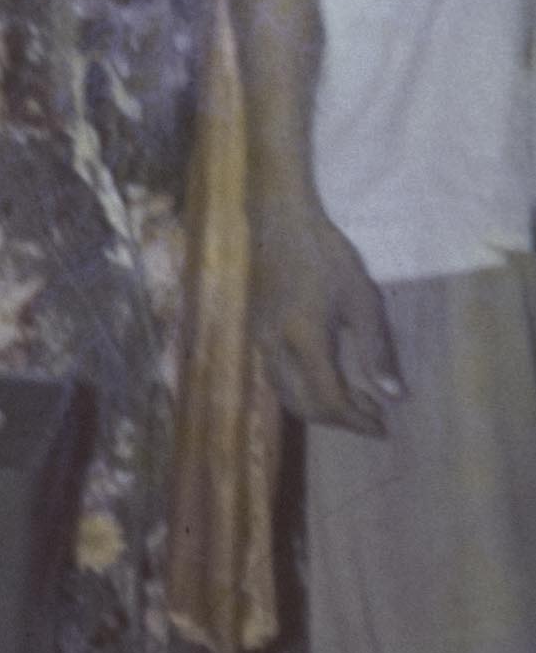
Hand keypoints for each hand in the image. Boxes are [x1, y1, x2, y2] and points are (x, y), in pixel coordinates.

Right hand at [251, 188, 402, 435]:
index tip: (384, 427)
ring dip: (321, 407)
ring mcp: (261, 342)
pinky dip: (304, 391)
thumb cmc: (328, 257)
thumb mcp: (364, 300)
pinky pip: (278, 378)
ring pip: (286, 395)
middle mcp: (275, 348)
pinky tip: (328, 377)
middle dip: (340, 419)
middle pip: (303, 405)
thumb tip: (394, 396)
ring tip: (356, 399)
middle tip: (375, 416)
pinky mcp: (258, 333)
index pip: (328, 400)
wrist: (281, 225)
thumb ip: (377, 351)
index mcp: (305, 340)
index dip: (356, 421)